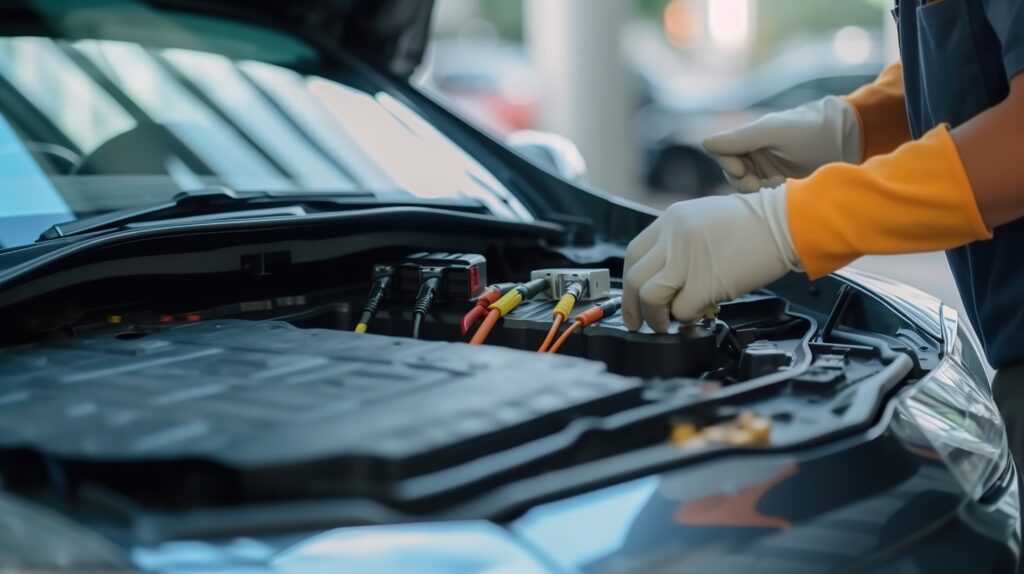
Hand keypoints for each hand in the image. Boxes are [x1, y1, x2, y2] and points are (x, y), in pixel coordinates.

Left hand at [622, 186, 801, 331]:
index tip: (630, 298)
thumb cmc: (756, 223)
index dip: (628, 282)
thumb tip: (664, 275)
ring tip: (666, 324)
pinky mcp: (706, 282)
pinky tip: (697, 315)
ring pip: (649, 297)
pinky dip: (686, 319)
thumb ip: (678, 243)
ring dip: (655, 317)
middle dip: (632, 307)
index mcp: (671, 220)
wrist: (787, 222)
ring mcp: (688, 259)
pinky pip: (682, 310)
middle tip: (639, 322)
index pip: (633, 254)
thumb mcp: (704, 219)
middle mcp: (674, 238)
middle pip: (634, 278)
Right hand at [702, 96, 860, 192]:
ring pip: (748, 188)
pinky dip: (772, 197)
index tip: (744, 170)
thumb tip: (705, 143)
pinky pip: (765, 197)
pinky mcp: (782, 185)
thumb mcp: (774, 132)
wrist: (849, 138)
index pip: (722, 154)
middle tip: (770, 182)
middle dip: (747, 182)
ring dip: (761, 190)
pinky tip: (788, 190)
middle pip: (733, 175)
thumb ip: (740, 138)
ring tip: (782, 184)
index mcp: (750, 138)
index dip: (728, 165)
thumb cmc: (810, 129)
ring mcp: (768, 170)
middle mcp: (755, 154)